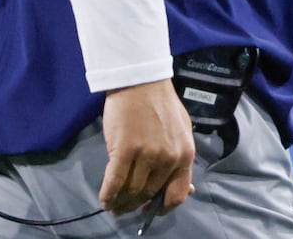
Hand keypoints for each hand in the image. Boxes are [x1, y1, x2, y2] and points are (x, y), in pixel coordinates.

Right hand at [100, 80, 194, 216]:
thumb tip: (188, 189)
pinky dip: (108, 195)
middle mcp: (169, 157)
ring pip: (131, 190)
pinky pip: (114, 181)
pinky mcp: (125, 150)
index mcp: (185, 154)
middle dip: (136, 204)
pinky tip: (104, 200)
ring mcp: (147, 154)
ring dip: (120, 202)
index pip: (177, 194)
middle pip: (149, 193)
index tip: (151, 210)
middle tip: (125, 208)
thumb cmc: (160, 105)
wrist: (141, 81)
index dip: (163, 208)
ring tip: (113, 205)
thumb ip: (181, 160)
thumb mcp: (181, 132)